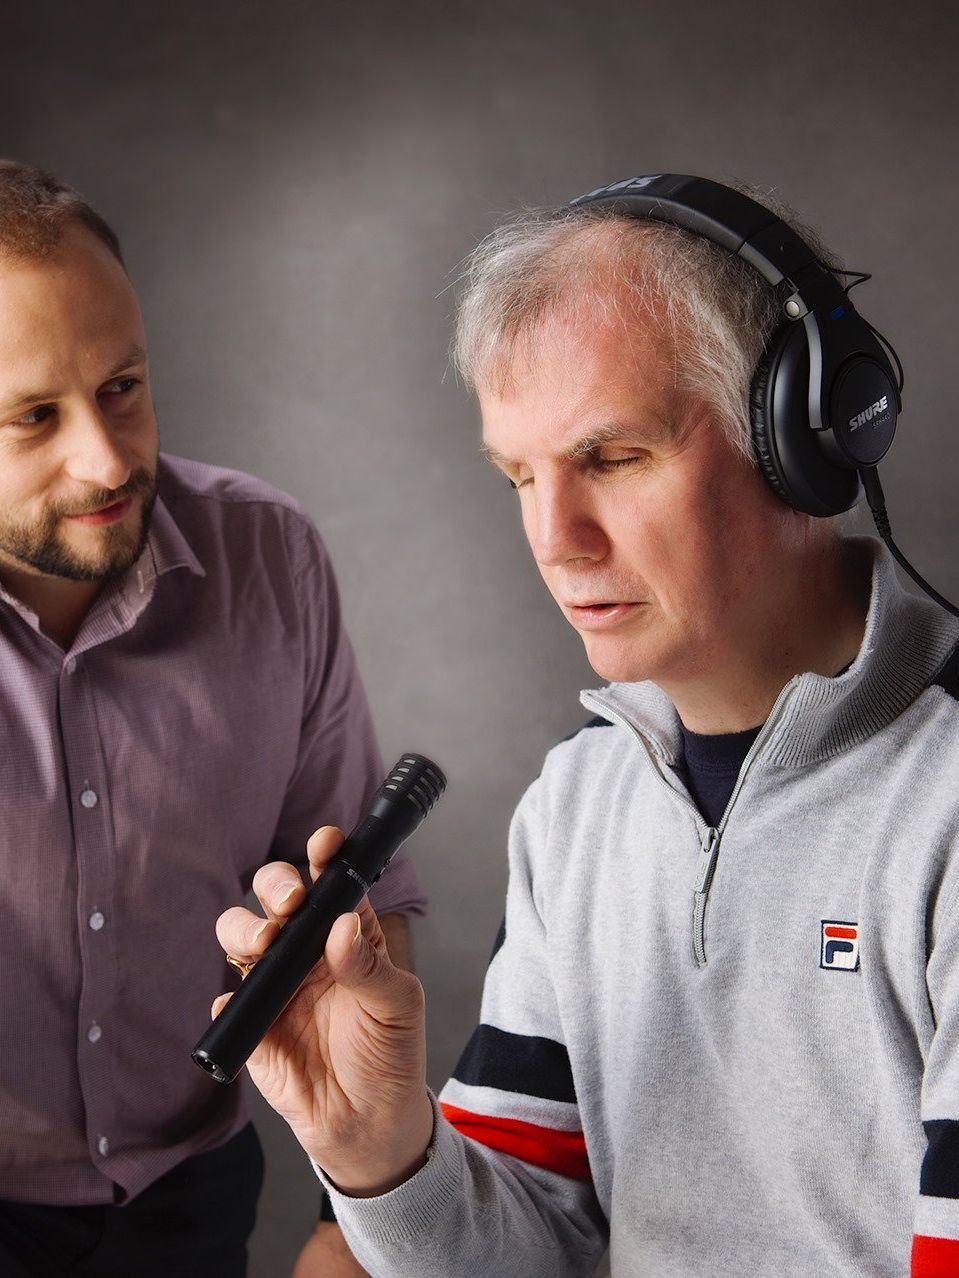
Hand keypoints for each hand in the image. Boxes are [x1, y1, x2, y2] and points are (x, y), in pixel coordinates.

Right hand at [213, 827, 432, 1195]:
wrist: (368, 1125)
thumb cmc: (390, 1055)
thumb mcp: (398, 1007)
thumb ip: (370, 966)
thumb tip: (342, 925)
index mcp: (348, 934)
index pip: (332, 883)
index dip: (325, 856)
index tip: (324, 843)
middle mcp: (306, 949)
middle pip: (276, 896)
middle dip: (276, 886)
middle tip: (290, 903)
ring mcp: (275, 984)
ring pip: (240, 935)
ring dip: (245, 928)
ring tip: (264, 945)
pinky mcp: (252, 1025)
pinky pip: (228, 999)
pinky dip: (229, 996)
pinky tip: (243, 1002)